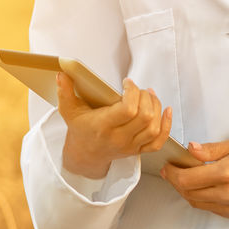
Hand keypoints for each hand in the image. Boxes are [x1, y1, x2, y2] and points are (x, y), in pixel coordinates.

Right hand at [58, 73, 172, 178]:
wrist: (85, 155)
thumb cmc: (79, 129)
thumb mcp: (68, 110)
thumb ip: (64, 91)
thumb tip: (62, 73)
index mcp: (103, 126)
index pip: (128, 110)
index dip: (133, 92)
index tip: (127, 83)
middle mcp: (119, 138)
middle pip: (144, 117)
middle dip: (146, 97)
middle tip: (138, 88)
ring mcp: (130, 146)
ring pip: (154, 127)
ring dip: (156, 106)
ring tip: (149, 94)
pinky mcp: (138, 150)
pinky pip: (159, 141)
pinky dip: (166, 126)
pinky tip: (166, 111)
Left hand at [160, 139, 228, 219]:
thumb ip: (211, 150)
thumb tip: (190, 149)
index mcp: (227, 173)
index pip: (188, 179)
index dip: (173, 174)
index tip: (168, 165)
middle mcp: (228, 194)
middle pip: (189, 193)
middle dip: (176, 182)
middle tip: (171, 170)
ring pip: (197, 203)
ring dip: (186, 191)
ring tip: (183, 178)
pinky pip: (209, 208)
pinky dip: (200, 198)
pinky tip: (200, 187)